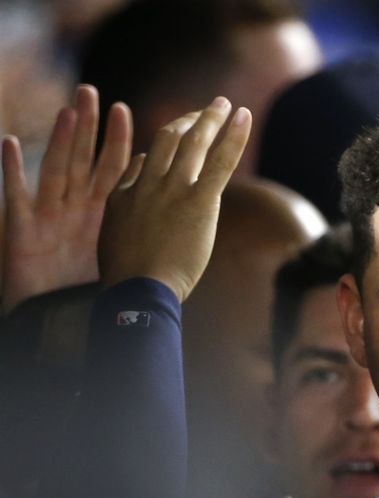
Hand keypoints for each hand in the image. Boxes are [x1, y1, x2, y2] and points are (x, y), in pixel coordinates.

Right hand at [1, 85, 131, 314]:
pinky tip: (9, 143)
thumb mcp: (116, 249)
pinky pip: (17, 197)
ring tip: (66, 112)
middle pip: (81, 160)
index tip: (124, 111)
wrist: (58, 322)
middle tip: (91, 93)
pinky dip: (12, 171)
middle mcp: (73, 208)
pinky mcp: (24, 232)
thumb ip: (132, 221)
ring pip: (54, 171)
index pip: (110, 169)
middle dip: (86, 128)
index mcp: (99, 212)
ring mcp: (48, 217)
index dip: (116, 141)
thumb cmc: (91, 289)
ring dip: (59, 142)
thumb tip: (162, 199)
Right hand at [98, 98, 250, 301]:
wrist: (140, 289)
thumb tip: (137, 177)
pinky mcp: (199, 200)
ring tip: (224, 103)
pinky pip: (220, 161)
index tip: (177, 139)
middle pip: (168, 140)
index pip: (144, 159)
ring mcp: (172, 189)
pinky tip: (244, 116)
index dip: (162, 147)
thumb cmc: (129, 273)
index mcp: (124, 193)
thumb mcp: (116, 233)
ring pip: (192, 142)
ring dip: (210, 118)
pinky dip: (234, 136)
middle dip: (188, 121)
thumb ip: (126, 204)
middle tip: (207, 109)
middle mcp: (147, 183)